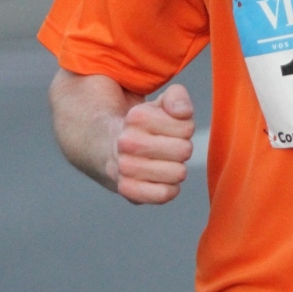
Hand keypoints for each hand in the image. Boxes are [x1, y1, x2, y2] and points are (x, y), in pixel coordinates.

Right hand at [112, 84, 193, 203]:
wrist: (105, 147)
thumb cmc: (142, 126)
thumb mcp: (159, 103)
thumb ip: (177, 97)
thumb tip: (183, 112)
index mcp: (137, 117)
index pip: (187, 128)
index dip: (184, 128)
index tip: (170, 129)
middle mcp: (127, 142)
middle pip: (184, 150)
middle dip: (181, 148)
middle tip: (166, 147)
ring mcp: (125, 168)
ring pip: (178, 173)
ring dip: (176, 168)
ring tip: (162, 162)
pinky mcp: (127, 190)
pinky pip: (164, 194)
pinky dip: (169, 188)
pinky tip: (160, 179)